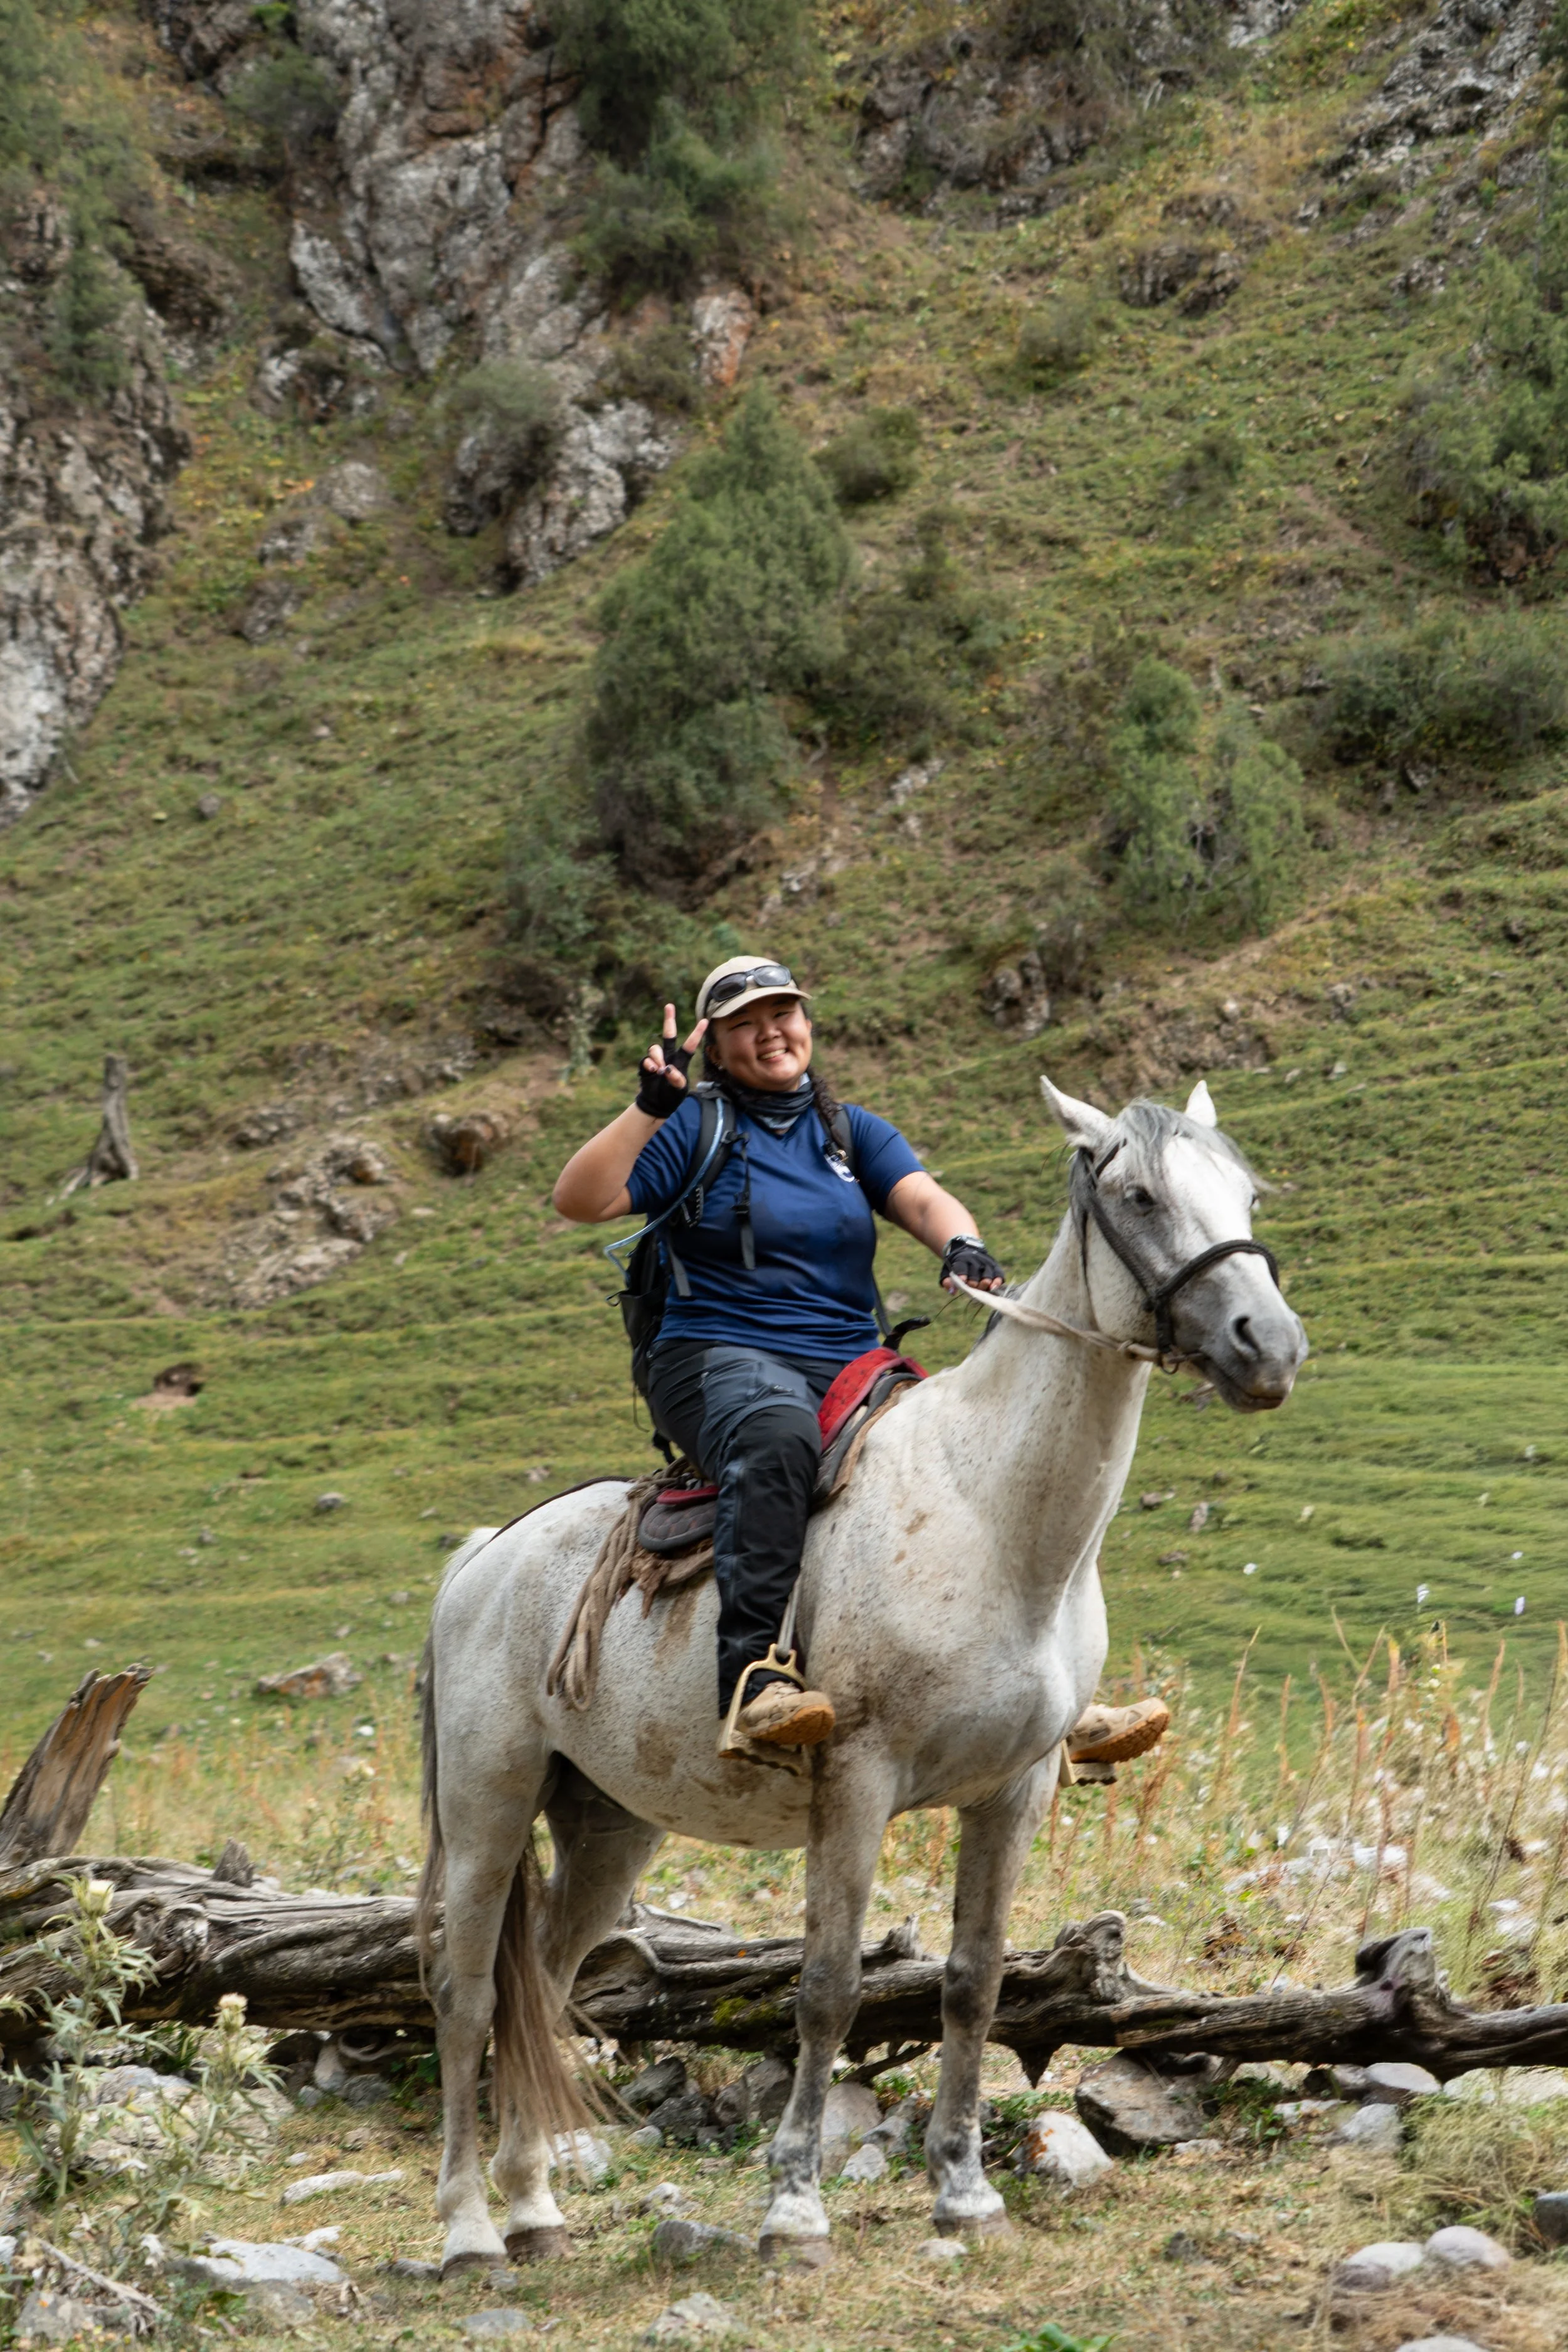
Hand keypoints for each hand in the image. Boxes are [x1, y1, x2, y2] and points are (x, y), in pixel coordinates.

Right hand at [634, 1003, 708, 1119]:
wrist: (656, 1104)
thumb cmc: (672, 1096)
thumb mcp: (680, 1090)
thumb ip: (677, 1079)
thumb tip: (667, 1068)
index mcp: (681, 1061)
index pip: (690, 1045)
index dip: (696, 1033)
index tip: (704, 1020)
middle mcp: (669, 1057)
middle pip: (668, 1035)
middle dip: (669, 1020)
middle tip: (669, 1006)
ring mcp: (657, 1060)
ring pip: (655, 1048)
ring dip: (657, 1057)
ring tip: (660, 1070)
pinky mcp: (646, 1066)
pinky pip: (646, 1059)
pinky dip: (649, 1064)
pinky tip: (653, 1071)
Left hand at [941, 1234, 1005, 1293]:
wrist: (967, 1250)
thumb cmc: (957, 1266)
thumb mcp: (947, 1271)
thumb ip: (947, 1282)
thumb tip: (953, 1292)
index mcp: (961, 1260)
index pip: (962, 1267)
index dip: (962, 1275)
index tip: (963, 1282)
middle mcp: (975, 1259)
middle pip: (975, 1274)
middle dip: (973, 1284)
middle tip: (971, 1288)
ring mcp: (986, 1262)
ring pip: (988, 1274)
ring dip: (984, 1284)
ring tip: (982, 1290)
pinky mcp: (994, 1265)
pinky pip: (998, 1273)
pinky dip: (997, 1281)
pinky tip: (993, 1287)